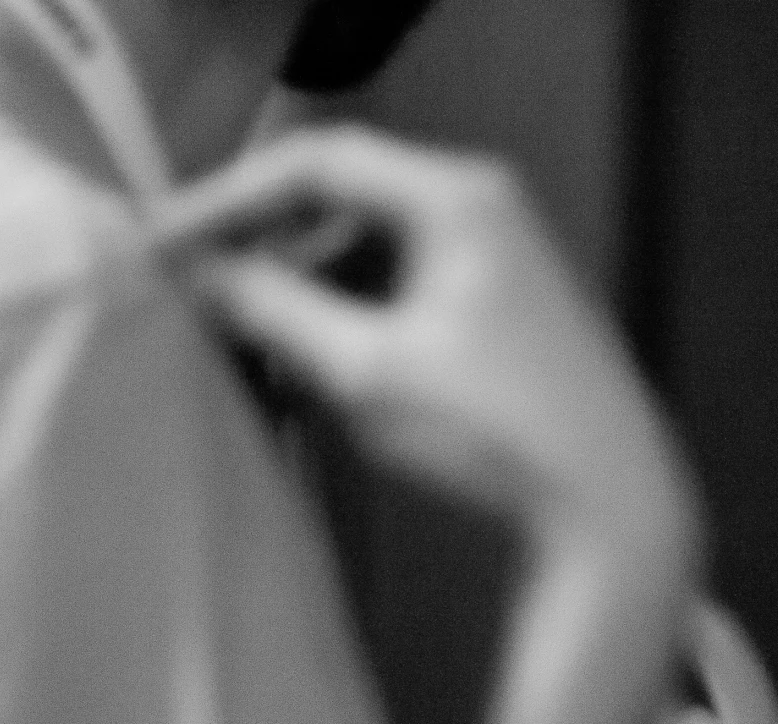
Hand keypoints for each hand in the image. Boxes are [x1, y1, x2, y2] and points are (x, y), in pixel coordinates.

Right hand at [157, 124, 690, 562]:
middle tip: (194, 290)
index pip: (316, 162)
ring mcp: (504, 255)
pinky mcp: (509, 307)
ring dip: (307, 282)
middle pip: (344, 197)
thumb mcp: (366, 370)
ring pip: (372, 245)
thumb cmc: (499, 433)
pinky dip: (354, 311)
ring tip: (248, 336)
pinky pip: (407, 284)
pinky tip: (316, 362)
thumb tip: (199, 276)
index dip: (226, 198)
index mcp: (459, 197)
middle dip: (265, 242)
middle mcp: (488, 207)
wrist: (614, 507)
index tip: (163, 245)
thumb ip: (272, 309)